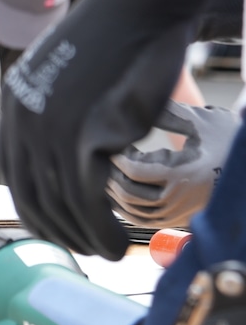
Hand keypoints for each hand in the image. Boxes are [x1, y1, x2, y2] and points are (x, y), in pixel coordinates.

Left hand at [1, 0, 241, 258]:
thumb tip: (58, 144)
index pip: (13, 170)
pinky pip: (86, 200)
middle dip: (58, 230)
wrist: (138, 8)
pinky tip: (120, 243)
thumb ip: (54, 108)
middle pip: (31, 193)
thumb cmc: (116, 39)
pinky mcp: (82, 136)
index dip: (34, 206)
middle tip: (87, 250)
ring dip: (86, 237)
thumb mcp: (66, 74)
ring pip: (60, 203)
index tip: (56, 228)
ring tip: (110, 253)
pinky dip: (103, 229)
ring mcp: (48, 128)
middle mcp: (22, 118)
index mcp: (14, 102)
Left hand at [110, 99, 239, 228]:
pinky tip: (115, 192)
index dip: (115, 158)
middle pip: (129, 192)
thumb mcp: (199, 120)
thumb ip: (165, 113)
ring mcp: (179, 212)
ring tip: (102, 173)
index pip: (135, 170)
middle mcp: (180, 198)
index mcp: (183, 172)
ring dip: (113, 193)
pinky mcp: (178, 219)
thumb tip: (132, 104)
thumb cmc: (227, 140)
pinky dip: (125, 208)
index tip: (106, 144)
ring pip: (134, 211)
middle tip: (98, 159)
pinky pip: (143, 220)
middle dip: (108, 175)